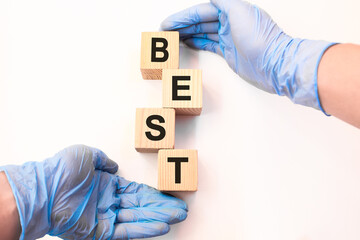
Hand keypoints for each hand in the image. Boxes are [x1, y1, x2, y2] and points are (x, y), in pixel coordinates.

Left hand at [0, 145, 186, 239]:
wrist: (45, 188)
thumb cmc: (62, 170)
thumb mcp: (87, 155)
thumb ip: (104, 160)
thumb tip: (115, 166)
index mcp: (107, 185)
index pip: (136, 191)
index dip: (154, 195)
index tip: (169, 197)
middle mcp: (109, 202)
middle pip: (142, 206)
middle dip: (162, 208)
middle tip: (181, 210)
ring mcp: (106, 217)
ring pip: (138, 218)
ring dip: (159, 219)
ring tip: (177, 218)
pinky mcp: (100, 232)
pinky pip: (127, 231)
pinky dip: (144, 229)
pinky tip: (160, 227)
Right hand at [161, 0, 335, 111]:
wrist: (274, 64)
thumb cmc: (260, 37)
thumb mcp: (239, 11)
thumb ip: (222, 1)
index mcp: (231, 10)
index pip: (202, 10)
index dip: (184, 16)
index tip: (169, 22)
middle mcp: (229, 22)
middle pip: (200, 21)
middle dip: (182, 24)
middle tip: (165, 30)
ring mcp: (229, 38)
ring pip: (203, 32)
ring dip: (187, 33)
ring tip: (172, 36)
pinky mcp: (229, 53)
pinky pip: (209, 44)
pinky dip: (197, 43)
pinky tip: (187, 42)